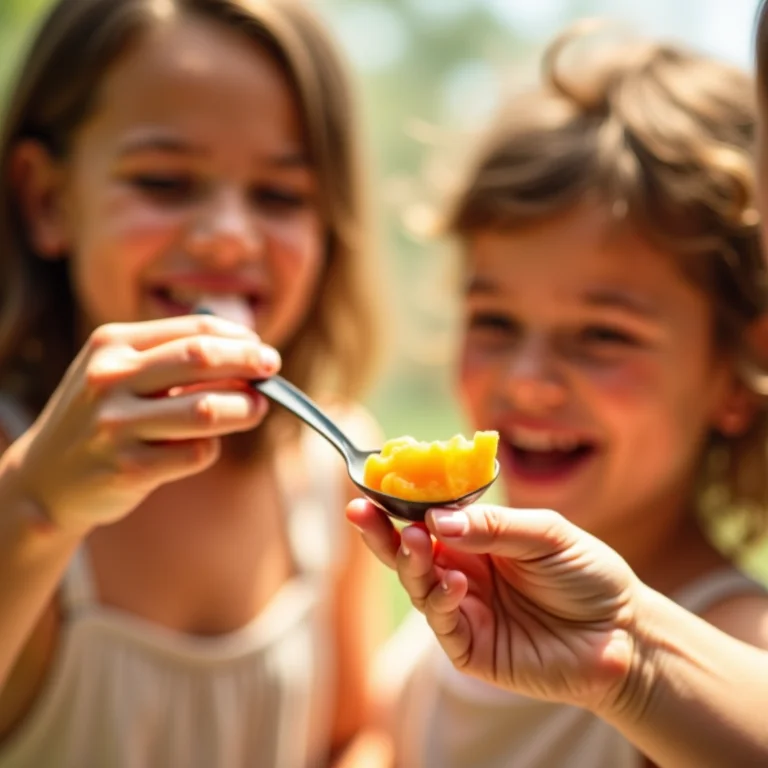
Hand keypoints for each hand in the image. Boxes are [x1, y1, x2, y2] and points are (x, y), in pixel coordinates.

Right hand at [2, 315, 278, 534]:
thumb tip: (248, 354)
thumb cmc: (101, 417)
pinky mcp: (128, 468)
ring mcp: (116, 425)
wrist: (45, 479)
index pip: (194, 330)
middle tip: (272, 370)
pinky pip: (196, 453)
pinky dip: (212, 448)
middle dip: (249, 362)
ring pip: (206, 409)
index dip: (239, 338)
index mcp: (111, 345)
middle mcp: (109, 379)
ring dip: (245, 408)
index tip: (262, 348)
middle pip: (202, 359)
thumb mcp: (118, 373)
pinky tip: (206, 446)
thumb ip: (171, 358)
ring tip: (258, 408)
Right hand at [347, 500, 642, 714]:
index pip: (429, 517)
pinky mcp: (470, 648)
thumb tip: (437, 519)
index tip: (376, 482)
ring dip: (410, 560)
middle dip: (382, 531)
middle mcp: (463, 571)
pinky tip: (452, 582)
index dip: (402, 502)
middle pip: (409, 550)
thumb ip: (494, 526)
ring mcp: (464, 609)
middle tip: (360, 509)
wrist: (623, 634)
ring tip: (415, 539)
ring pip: (418, 584)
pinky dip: (439, 599)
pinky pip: (442, 622)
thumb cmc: (587, 574)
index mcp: (477, 539)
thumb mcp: (546, 534)